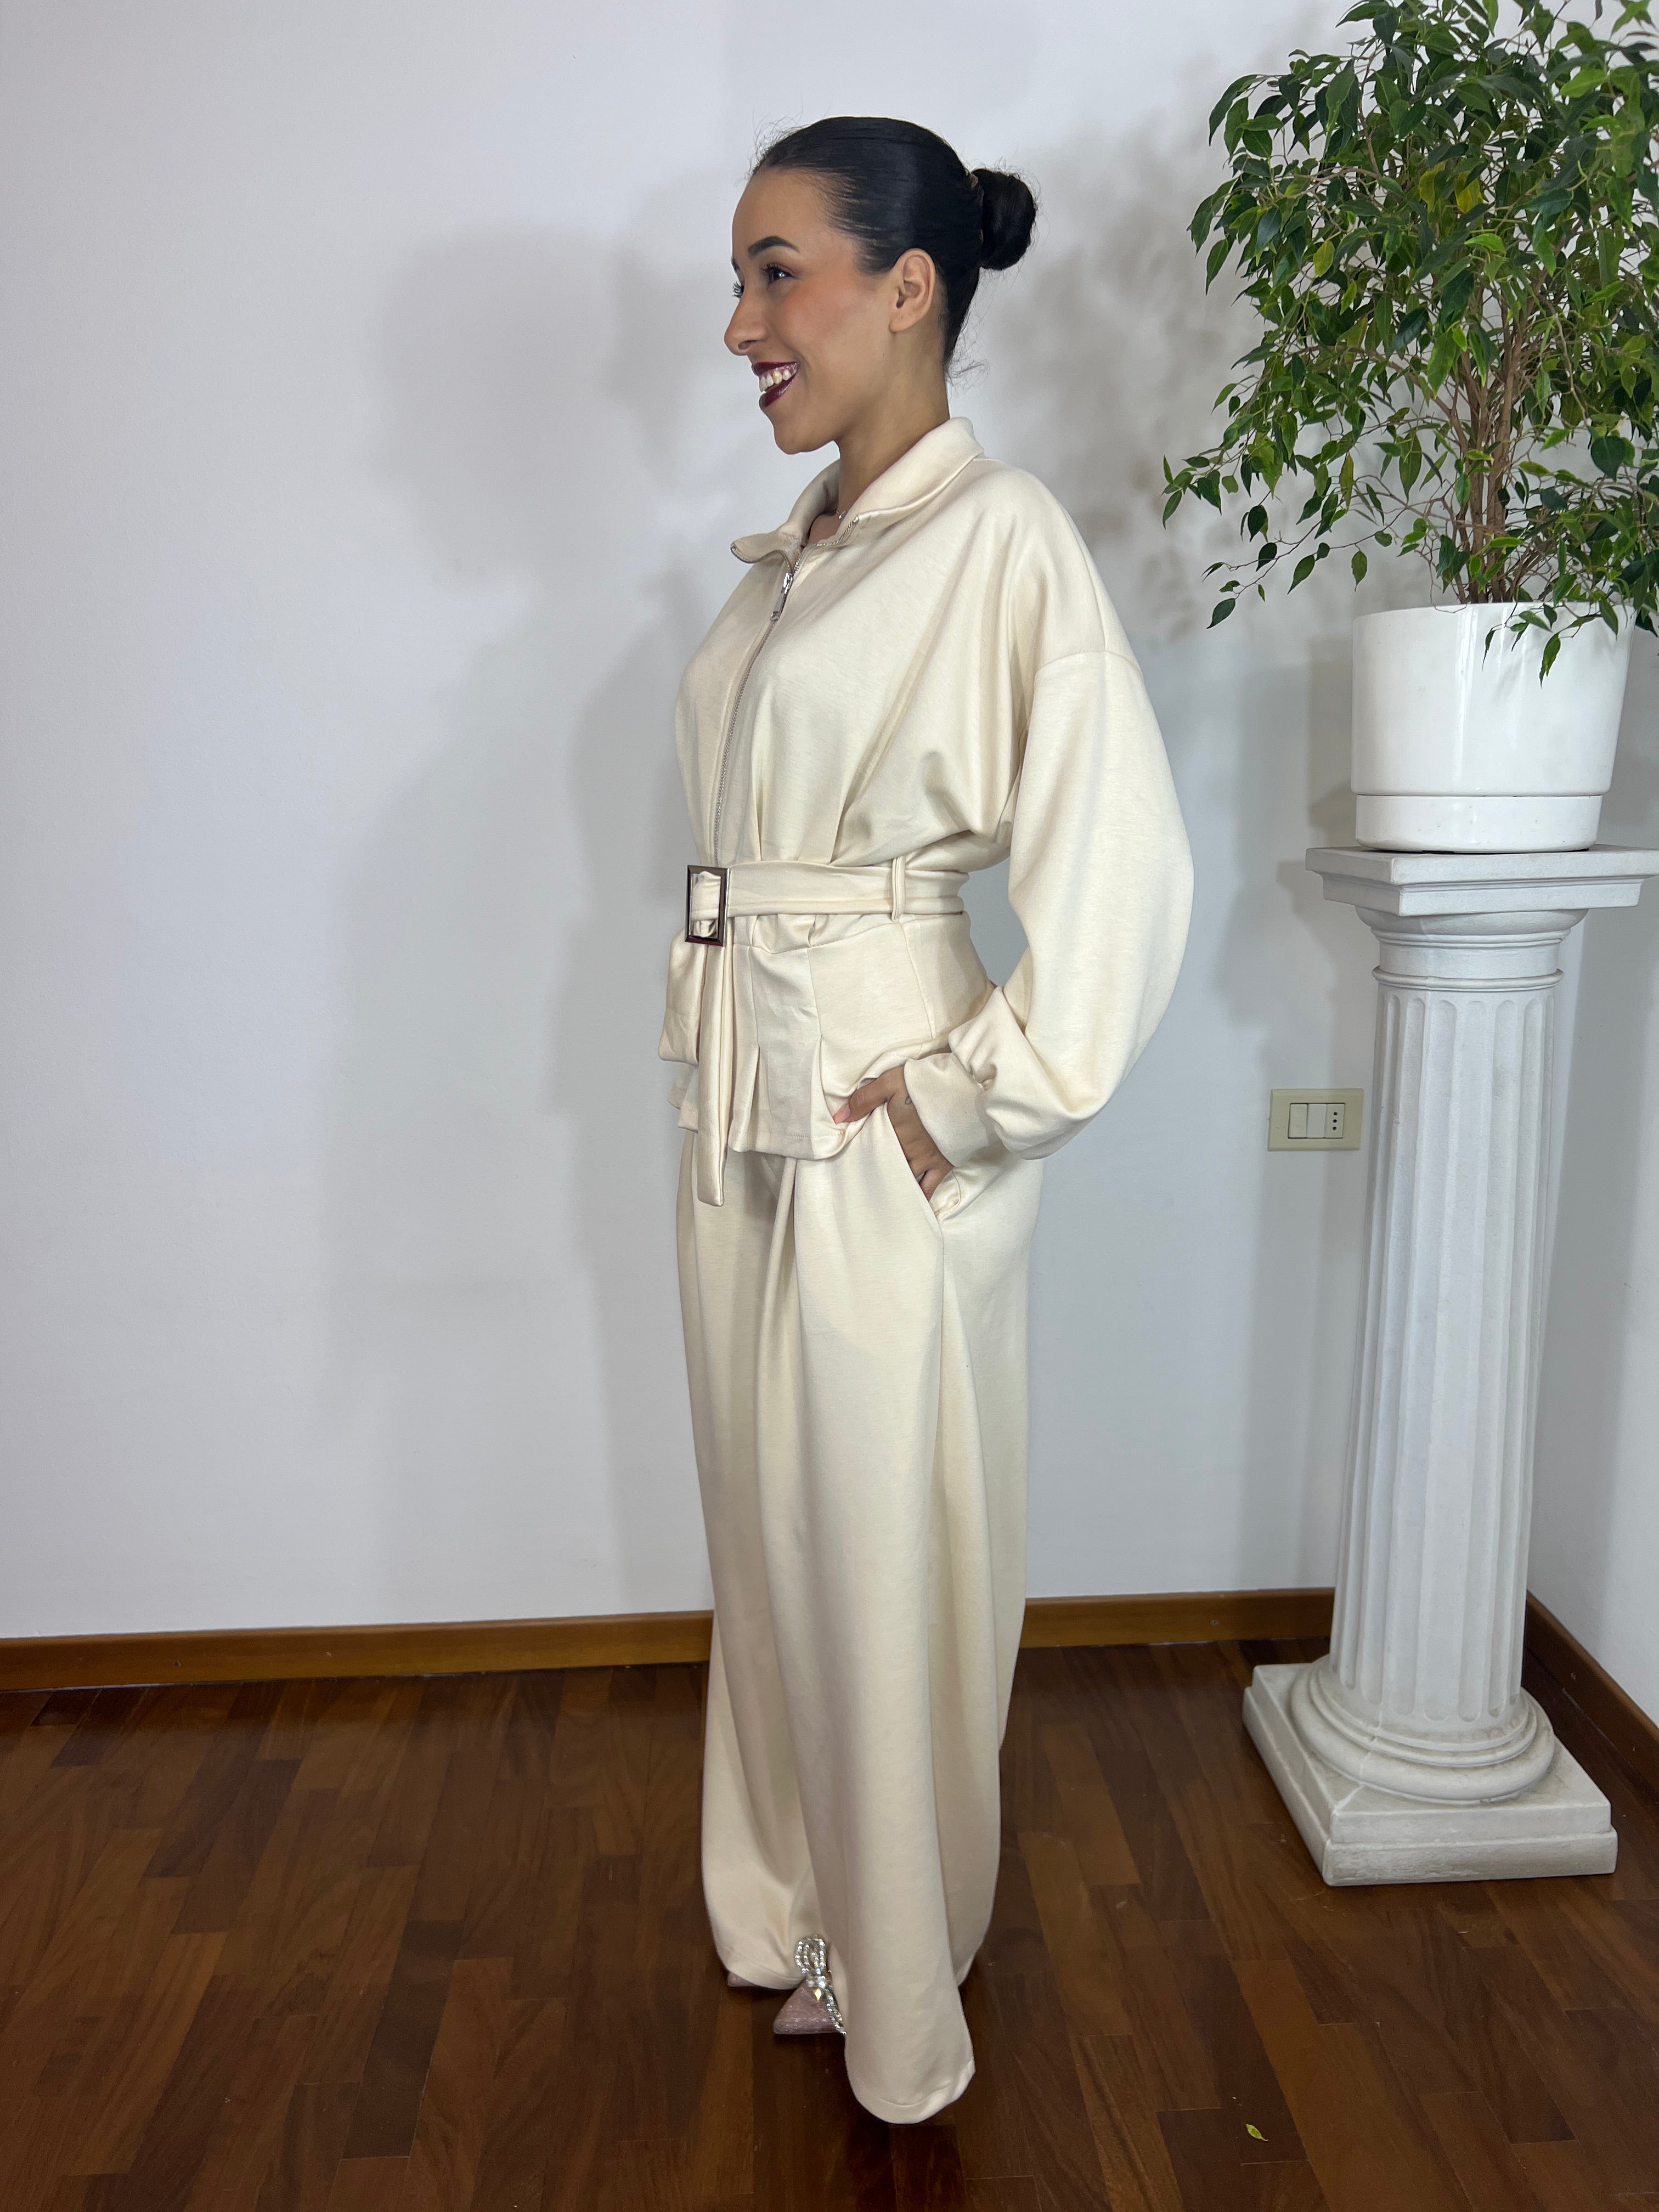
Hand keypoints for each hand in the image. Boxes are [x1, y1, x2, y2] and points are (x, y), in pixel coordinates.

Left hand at [832, 1066, 953, 1197]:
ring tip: (879, 1198)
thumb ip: (864, 1099)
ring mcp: (924, 1160)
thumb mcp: (891, 1081)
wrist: (965, 1089)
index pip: (869, 1148)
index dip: (859, 1155)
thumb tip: (839, 1118)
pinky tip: (909, 1208)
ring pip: (902, 1179)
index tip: (848, 1161)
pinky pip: (928, 1188)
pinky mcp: (942, 1165)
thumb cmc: (926, 1084)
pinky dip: (918, 1198)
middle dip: (873, 1175)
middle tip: (860, 1185)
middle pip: (884, 1167)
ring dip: (891, 1187)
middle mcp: (905, 1150)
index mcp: (890, 1131)